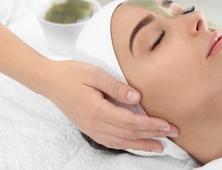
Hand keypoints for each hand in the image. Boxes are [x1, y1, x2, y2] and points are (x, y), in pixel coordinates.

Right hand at [45, 60, 178, 151]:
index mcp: (97, 110)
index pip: (130, 122)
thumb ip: (116, 87)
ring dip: (141, 144)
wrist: (49, 81)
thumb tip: (136, 97)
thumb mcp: (95, 74)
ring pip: (120, 141)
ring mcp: (90, 128)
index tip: (167, 126)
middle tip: (171, 136)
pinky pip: (110, 141)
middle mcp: (94, 123)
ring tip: (158, 147)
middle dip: (152, 136)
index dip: (151, 125)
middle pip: (129, 134)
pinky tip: (134, 144)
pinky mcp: (88, 127)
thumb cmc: (71, 74)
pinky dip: (126, 144)